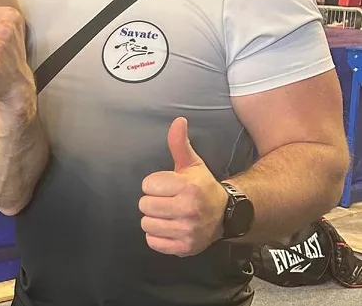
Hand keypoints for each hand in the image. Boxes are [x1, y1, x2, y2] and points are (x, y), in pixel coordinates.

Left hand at [139, 117, 228, 256]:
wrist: (225, 215)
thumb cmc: (202, 187)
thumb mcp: (192, 164)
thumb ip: (179, 143)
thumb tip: (178, 121)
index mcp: (188, 187)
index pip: (147, 185)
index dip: (154, 185)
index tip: (166, 186)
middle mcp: (189, 209)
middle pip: (144, 205)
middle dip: (152, 202)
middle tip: (167, 201)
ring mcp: (187, 231)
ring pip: (146, 223)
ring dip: (154, 219)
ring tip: (168, 214)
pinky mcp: (184, 248)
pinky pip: (153, 242)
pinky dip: (158, 236)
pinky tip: (170, 228)